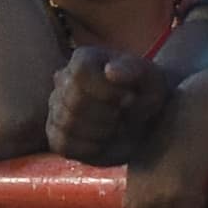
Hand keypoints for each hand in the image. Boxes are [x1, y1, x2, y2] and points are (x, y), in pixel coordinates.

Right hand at [47, 50, 174, 167]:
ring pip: (68, 124)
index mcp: (85, 58)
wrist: (146, 123)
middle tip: (125, 116)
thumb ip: (133, 70)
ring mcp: (56, 108)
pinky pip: (63, 144)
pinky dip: (89, 148)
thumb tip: (110, 71)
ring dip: (101, 132)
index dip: (106, 91)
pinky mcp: (56, 135)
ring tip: (117, 127)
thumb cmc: (146, 95)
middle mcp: (63, 80)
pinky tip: (105, 141)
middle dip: (107, 115)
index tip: (129, 99)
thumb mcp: (152, 79)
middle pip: (74, 101)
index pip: (80, 73)